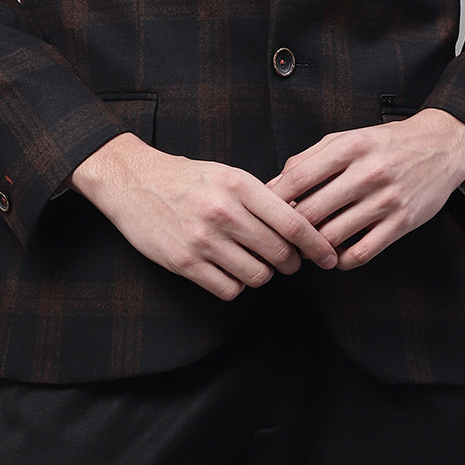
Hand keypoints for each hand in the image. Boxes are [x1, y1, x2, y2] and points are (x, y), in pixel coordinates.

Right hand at [71, 134, 337, 300]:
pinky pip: (229, 289)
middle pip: (279, 254)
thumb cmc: (188, 178)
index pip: (293, 223)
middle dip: (290, 262)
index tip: (329, 257)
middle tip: (288, 261)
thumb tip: (302, 222)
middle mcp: (224, 212)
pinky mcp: (185, 263)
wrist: (135, 182)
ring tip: (254, 261)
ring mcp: (203, 240)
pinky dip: (236, 284)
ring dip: (262, 274)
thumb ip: (262, 198)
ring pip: (257, 276)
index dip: (317, 245)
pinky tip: (229, 269)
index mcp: (240, 185)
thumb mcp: (228, 174)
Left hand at [267, 109, 464, 270]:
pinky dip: (341, 260)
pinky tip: (336, 254)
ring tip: (306, 247)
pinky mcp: (402, 223)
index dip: (275, 197)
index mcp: (350, 147)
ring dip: (313, 247)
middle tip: (281, 236)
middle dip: (290, 228)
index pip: (299, 177)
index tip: (262, 209)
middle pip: (312, 211)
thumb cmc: (388, 143)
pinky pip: (361, 253)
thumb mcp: (348, 137)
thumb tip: (276, 183)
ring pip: (333, 236)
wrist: (441, 146)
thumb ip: (311, 157)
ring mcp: (386, 200)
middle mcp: (367, 172)